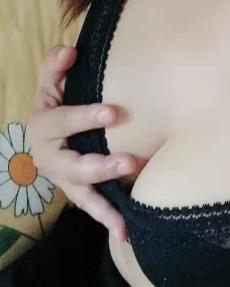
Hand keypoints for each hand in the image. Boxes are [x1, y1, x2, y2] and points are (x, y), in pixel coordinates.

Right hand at [27, 45, 136, 240]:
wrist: (41, 138)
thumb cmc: (54, 103)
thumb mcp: (50, 83)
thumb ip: (55, 66)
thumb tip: (70, 52)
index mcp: (43, 126)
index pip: (64, 121)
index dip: (86, 116)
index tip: (114, 112)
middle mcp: (51, 158)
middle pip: (73, 165)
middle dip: (101, 166)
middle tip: (130, 162)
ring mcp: (64, 179)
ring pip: (82, 193)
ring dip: (104, 204)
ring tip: (125, 215)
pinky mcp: (78, 192)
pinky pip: (91, 208)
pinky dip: (107, 221)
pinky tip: (126, 233)